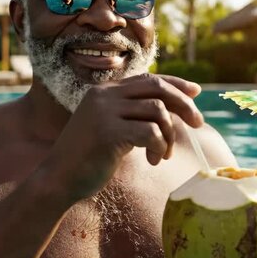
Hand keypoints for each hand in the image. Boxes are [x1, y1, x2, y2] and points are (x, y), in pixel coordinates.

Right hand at [49, 74, 203, 199]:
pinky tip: (153, 161)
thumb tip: (175, 106)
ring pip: (157, 111)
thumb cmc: (88, 158)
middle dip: (183, 104)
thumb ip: (134, 114)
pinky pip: (151, 133)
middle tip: (198, 123)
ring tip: (163, 154)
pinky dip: (160, 147)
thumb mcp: (111, 127)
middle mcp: (104, 95)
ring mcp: (105, 112)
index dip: (176, 83)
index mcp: (104, 90)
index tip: (196, 92)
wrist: (58, 179)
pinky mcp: (109, 132)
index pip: (148, 78)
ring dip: (169, 135)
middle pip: (157, 87)